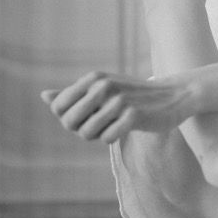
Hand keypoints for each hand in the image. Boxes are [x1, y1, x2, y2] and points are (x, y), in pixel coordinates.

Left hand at [41, 70, 191, 143]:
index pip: (58, 108)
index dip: (68, 119)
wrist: (173, 95)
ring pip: (86, 133)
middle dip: (81, 130)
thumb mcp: (102, 89)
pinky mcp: (133, 115)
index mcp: (93, 78)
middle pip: (69, 122)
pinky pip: (106, 138)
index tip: (86, 117)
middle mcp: (103, 85)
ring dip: (97, 135)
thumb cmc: (133, 95)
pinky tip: (124, 129)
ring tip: (113, 126)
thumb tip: (44, 96)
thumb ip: (73, 94)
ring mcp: (118, 100)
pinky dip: (112, 138)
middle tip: (100, 125)